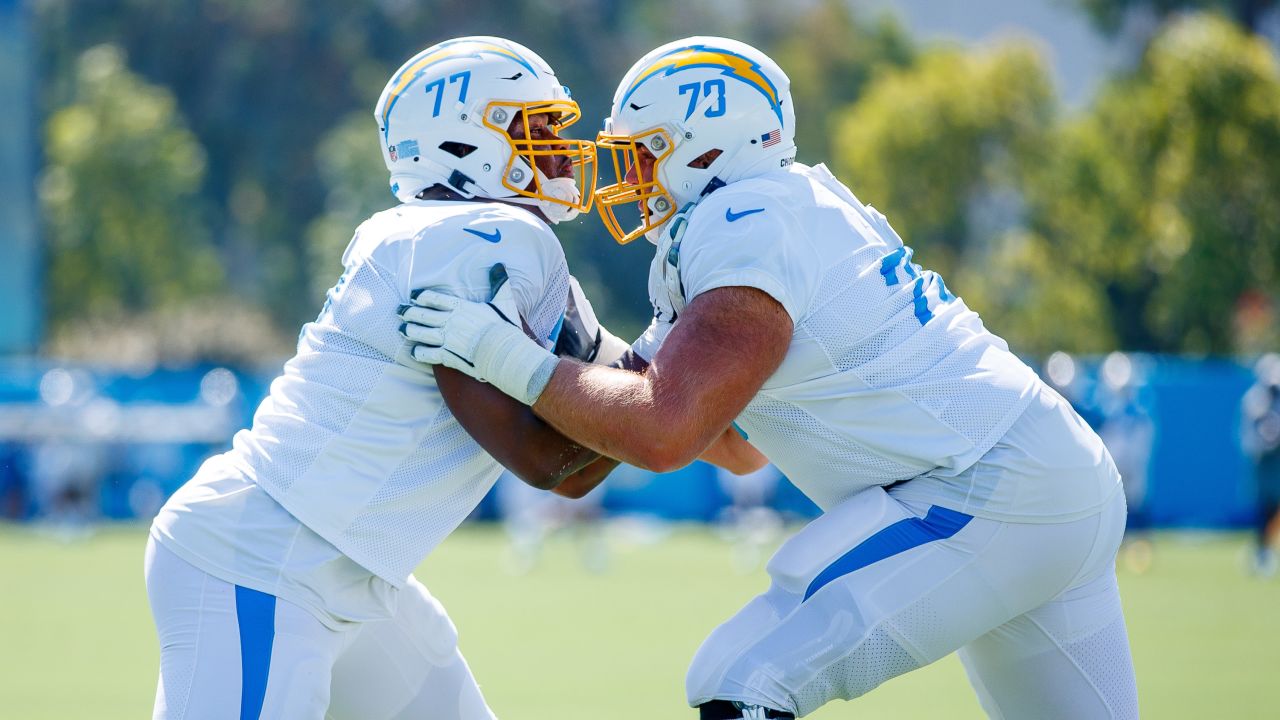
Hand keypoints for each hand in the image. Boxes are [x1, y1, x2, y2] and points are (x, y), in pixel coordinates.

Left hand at [398, 269, 557, 405]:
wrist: (504, 351)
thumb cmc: (505, 326)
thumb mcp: (504, 301)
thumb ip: (499, 283)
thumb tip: (499, 265)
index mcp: (460, 307)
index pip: (434, 299)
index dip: (421, 297)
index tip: (413, 296)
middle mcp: (449, 321)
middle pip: (423, 315)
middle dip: (409, 312)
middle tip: (399, 311)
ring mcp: (447, 339)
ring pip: (421, 333)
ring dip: (410, 331)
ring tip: (402, 330)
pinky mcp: (448, 356)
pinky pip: (428, 354)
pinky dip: (420, 353)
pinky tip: (414, 352)